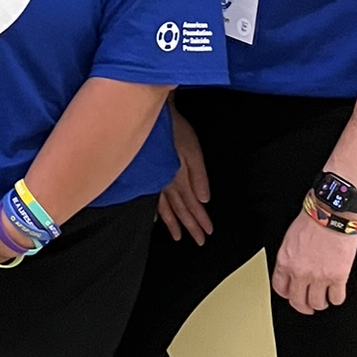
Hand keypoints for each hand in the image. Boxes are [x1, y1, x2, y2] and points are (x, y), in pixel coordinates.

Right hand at [158, 107, 212, 244]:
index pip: (192, 205)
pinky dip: (155, 210)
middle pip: (179, 210)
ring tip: (178, 236)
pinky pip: (152, 199)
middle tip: (198, 241)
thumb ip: (198, 176)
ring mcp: (156, 179)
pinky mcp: (149, 173)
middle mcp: (166, 182)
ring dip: (173, 222)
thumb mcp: (192, 151)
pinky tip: (155, 218)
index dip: (199, 221)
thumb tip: (204, 199)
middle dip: (189, 226)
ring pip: (165, 208)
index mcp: (178, 178)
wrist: (150, 114)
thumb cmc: (173, 129)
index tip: (207, 235)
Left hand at [271, 211, 355, 314]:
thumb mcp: (290, 239)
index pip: (280, 288)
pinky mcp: (338, 277)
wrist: (331, 214)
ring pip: (317, 303)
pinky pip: (336, 298)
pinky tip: (336, 294)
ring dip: (320, 304)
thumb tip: (292, 269)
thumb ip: (289, 257)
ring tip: (323, 300)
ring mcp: (319, 277)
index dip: (287, 294)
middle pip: (297, 301)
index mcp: (285, 262)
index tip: (292, 295)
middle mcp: (300, 272)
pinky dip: (336, 298)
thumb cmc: (312, 220)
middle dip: (303, 306)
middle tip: (308, 306)